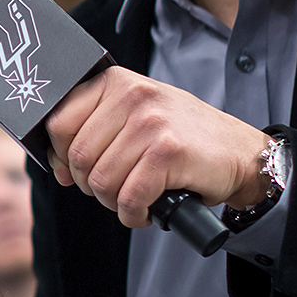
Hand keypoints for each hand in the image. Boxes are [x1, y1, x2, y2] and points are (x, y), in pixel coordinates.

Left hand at [43, 66, 270, 227]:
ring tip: (134, 198)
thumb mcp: (135, 116)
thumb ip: (94, 129)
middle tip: (114, 190)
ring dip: (114, 202)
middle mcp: (132, 96)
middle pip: (79, 157)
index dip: (61, 156)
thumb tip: (56, 164)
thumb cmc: (183, 138)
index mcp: (116, 83)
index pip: (59, 122)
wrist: (240, 152)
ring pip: (102, 181)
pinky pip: (129, 197)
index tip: (73, 173)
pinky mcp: (168, 152)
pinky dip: (133, 214)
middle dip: (91, 185)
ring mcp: (151, 123)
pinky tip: (146, 210)